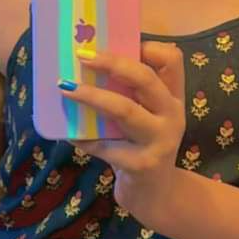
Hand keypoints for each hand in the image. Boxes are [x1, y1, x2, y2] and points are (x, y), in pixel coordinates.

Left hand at [62, 41, 186, 224]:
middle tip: (83, 56)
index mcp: (172, 97)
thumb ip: (129, 95)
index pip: (172, 60)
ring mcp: (159, 140)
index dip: (150, 46)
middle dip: (113, 64)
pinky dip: (83, 138)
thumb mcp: (145, 117)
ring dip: (92, 97)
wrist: (156, 196)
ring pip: (125, 110)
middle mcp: (171, 114)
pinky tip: (68, 134)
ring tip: (66, 87)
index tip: (124, 43)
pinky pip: (105, 145)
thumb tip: (83, 65)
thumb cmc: (143, 147)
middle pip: (146, 79)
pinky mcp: (141, 164)